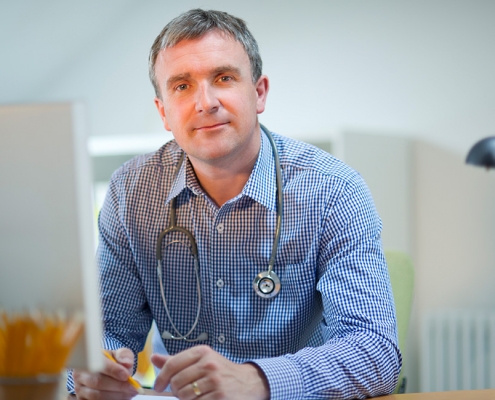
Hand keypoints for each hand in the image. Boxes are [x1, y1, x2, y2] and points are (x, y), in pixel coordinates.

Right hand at [73, 348, 138, 399]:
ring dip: (117, 396)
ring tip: (130, 393)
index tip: (126, 375)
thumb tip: (127, 363)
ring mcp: (79, 389)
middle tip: (134, 387)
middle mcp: (80, 374)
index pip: (100, 364)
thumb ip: (124, 355)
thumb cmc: (112, 362)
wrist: (103, 371)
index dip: (113, 370)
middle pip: (98, 382)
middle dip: (118, 386)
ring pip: (97, 395)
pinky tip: (122, 397)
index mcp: (89, 358)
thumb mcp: (119, 354)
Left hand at [152, 345, 268, 399]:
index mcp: (202, 352)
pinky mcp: (219, 395)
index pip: (172, 364)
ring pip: (185, 395)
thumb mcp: (201, 360)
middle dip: (176, 390)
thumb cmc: (220, 371)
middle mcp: (209, 363)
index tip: (158, 387)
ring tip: (195, 395)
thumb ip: (177, 360)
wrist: (248, 382)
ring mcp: (215, 380)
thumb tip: (153, 358)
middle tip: (184, 391)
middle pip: (177, 382)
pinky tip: (204, 398)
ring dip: (186, 399)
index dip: (161, 377)